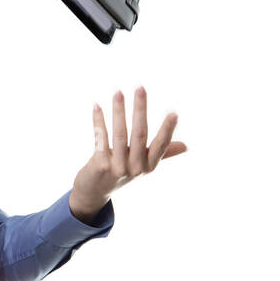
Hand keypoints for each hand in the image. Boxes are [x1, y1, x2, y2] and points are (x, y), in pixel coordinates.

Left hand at [69, 87, 186, 220]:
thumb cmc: (121, 172)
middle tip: (140, 88)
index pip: (161, 145)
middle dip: (140, 109)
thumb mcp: (143, 165)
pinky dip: (99, 121)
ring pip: (119, 133)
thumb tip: (186, 146)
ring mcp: (117, 167)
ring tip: (118, 92)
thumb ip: (162, 153)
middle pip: (139, 134)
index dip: (168, 130)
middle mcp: (135, 168)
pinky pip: (100, 138)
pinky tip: (97, 105)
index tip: (174, 113)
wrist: (94, 192)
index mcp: (148, 166)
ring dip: (118, 110)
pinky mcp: (100, 165)